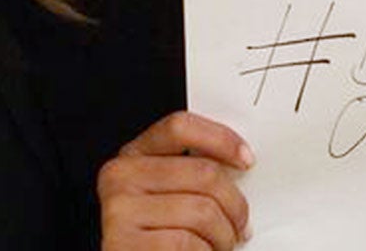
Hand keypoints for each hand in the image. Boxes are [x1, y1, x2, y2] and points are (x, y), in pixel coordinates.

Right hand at [98, 111, 253, 250]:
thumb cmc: (156, 240)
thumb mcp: (166, 197)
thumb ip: (190, 176)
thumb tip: (235, 165)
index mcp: (132, 157)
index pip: (179, 128)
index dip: (220, 139)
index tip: (245, 160)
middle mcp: (121, 177)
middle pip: (204, 173)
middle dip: (235, 207)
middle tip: (239, 226)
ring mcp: (120, 209)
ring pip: (203, 212)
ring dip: (223, 237)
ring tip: (217, 245)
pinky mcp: (126, 242)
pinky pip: (188, 242)